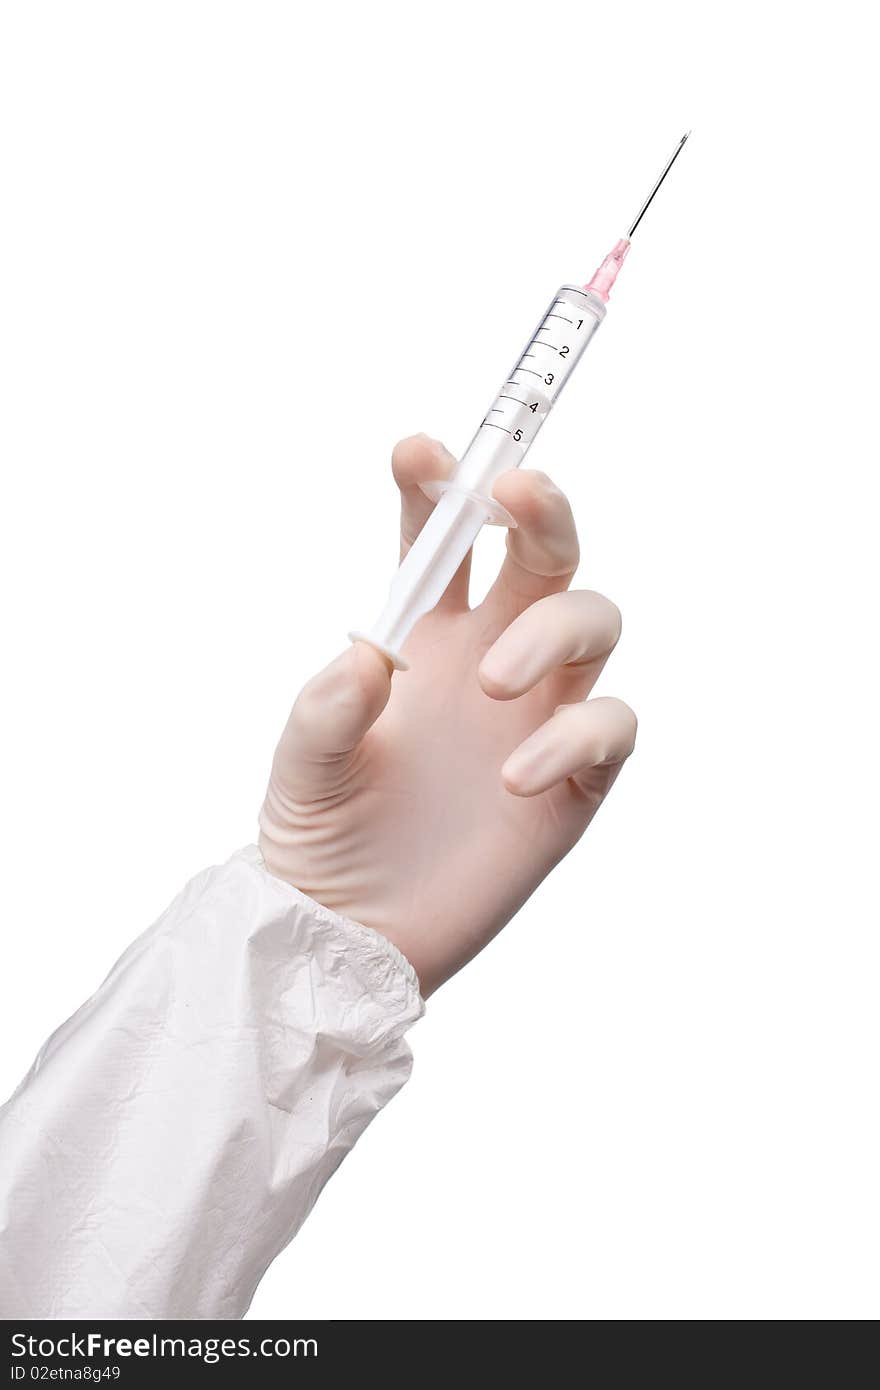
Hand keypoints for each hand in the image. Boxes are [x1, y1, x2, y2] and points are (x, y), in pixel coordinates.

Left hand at [259, 434, 635, 995]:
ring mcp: (540, 715)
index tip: (417, 453)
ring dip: (554, 629)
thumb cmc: (321, 839)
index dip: (439, 487)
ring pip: (594, 620)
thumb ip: (326, 709)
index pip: (444, 542)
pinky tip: (515, 773)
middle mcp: (491, 659)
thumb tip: (371, 654)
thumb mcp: (302, 770)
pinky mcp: (576, 783)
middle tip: (512, 495)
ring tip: (494, 682)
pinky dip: (577, 733)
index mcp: (425, 639)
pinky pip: (610, 725)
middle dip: (540, 509)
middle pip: (545, 555)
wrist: (351, 935)